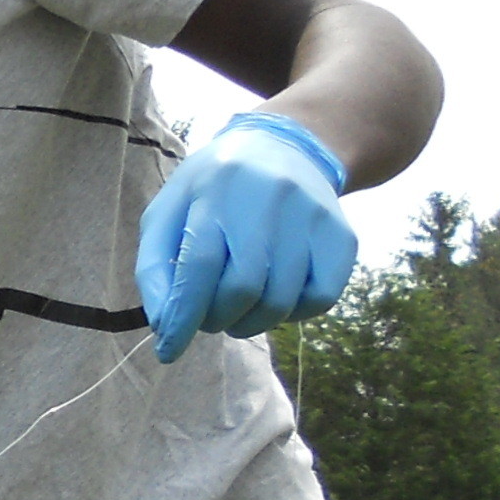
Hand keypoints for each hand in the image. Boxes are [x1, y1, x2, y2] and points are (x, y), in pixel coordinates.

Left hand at [136, 111, 356, 361]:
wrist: (287, 148)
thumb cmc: (213, 190)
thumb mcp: (169, 211)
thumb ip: (156, 267)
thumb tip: (164, 326)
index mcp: (217, 190)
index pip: (198, 267)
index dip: (183, 317)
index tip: (169, 351)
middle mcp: (270, 199)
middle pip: (243, 289)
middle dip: (217, 319)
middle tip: (209, 318)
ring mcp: (312, 217)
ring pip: (282, 301)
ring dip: (251, 322)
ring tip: (237, 308)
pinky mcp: (343, 235)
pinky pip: (321, 299)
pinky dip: (292, 313)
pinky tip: (275, 296)